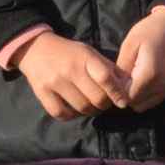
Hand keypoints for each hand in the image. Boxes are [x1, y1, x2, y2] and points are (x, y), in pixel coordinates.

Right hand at [16, 34, 131, 120]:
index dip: (117, 93)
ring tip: (91, 105)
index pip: (105, 78)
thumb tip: (129, 85)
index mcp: (85, 58)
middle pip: (96, 98)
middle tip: (105, 102)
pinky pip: (62, 113)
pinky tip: (75, 109)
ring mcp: (54, 83)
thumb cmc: (70, 52)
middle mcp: (70, 70)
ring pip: (81, 108)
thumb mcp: (91, 53)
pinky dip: (72, 115)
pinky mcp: (42, 93)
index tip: (123, 102)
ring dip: (91, 111)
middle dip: (105, 104)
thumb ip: (109, 69)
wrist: (35, 49)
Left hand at [113, 7, 164, 113]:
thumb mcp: (129, 46)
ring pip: (143, 105)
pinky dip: (143, 95)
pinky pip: (152, 101)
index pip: (127, 97)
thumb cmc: (149, 32)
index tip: (112, 79)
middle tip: (120, 79)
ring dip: (134, 97)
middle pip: (135, 104)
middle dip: (124, 96)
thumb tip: (112, 88)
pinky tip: (139, 81)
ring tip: (130, 80)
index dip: (116, 92)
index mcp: (150, 74)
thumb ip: (120, 70)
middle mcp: (162, 85)